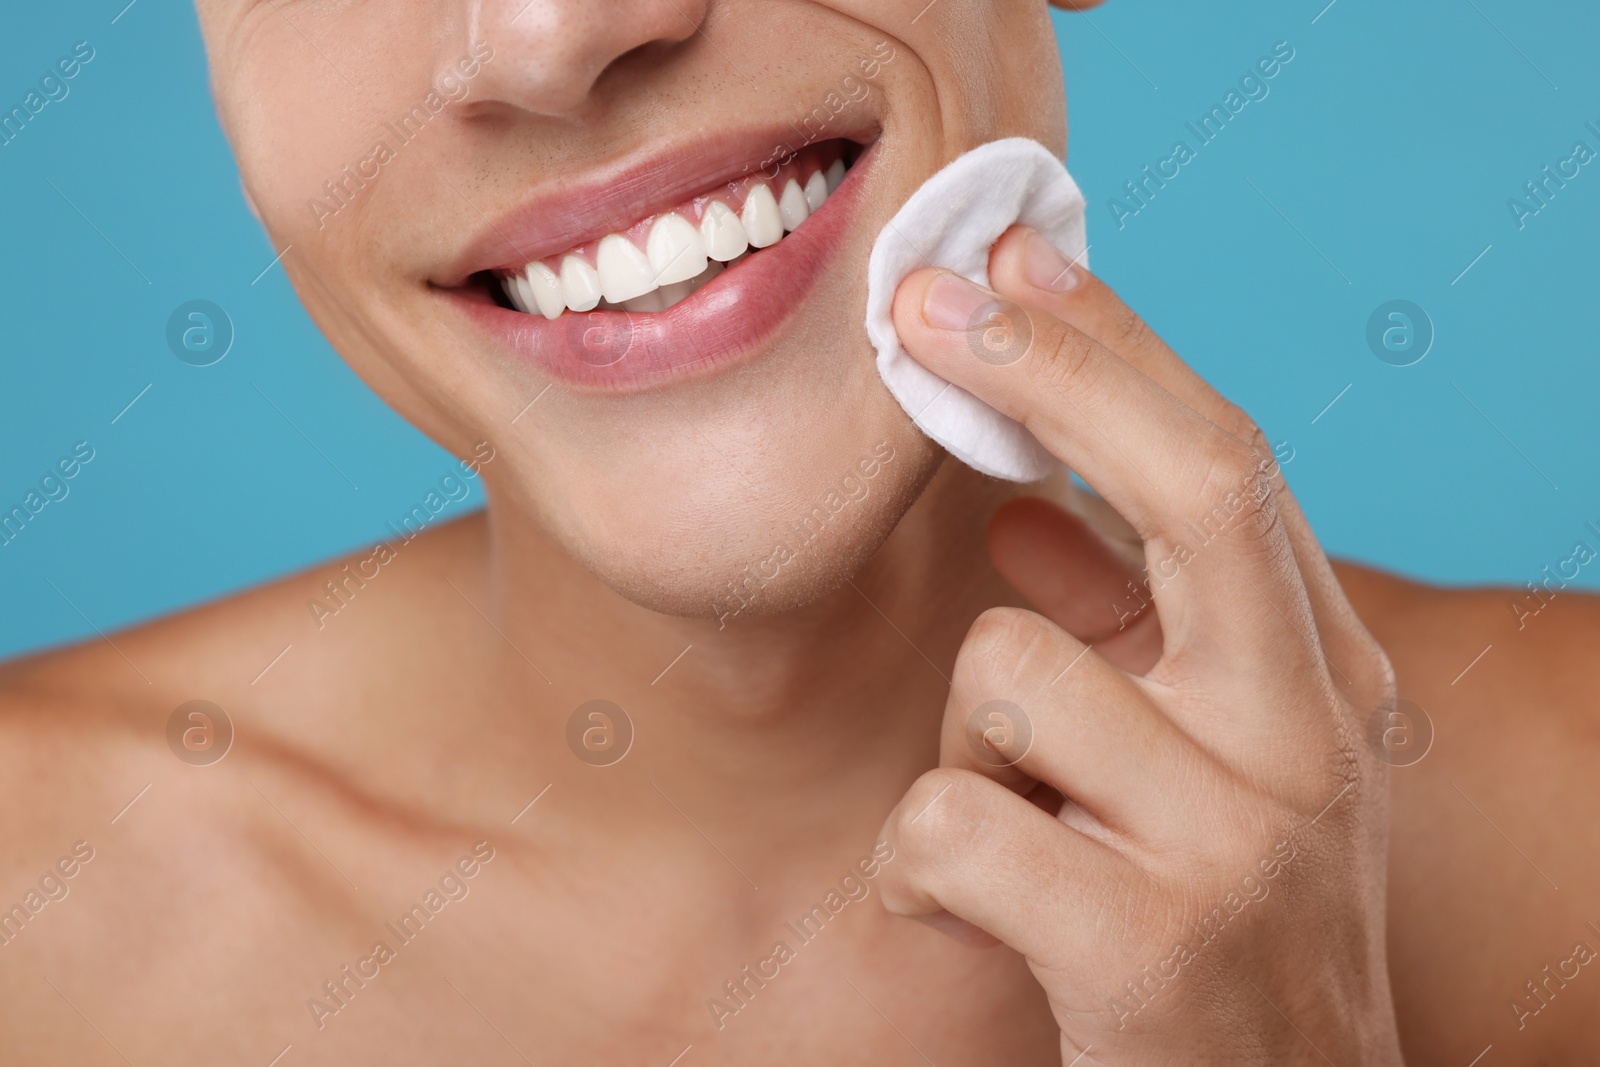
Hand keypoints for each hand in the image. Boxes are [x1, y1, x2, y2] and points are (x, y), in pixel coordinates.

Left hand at [875, 226, 1404, 1064]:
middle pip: (1196, 486)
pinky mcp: (1147, 945)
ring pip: (1007, 669)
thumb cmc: (1214, 919)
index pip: (1228, 463)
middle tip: (928, 301)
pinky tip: (965, 908)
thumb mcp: (1201, 759)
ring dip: (965, 739)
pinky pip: (946, 819)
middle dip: (1053, 368)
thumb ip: (1128, 629)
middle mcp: (1310, 737)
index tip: (1008, 260)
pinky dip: (918, 860)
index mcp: (1323, 677)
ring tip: (1021, 827)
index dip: (1111, 348)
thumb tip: (1022, 503)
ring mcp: (1241, 840)